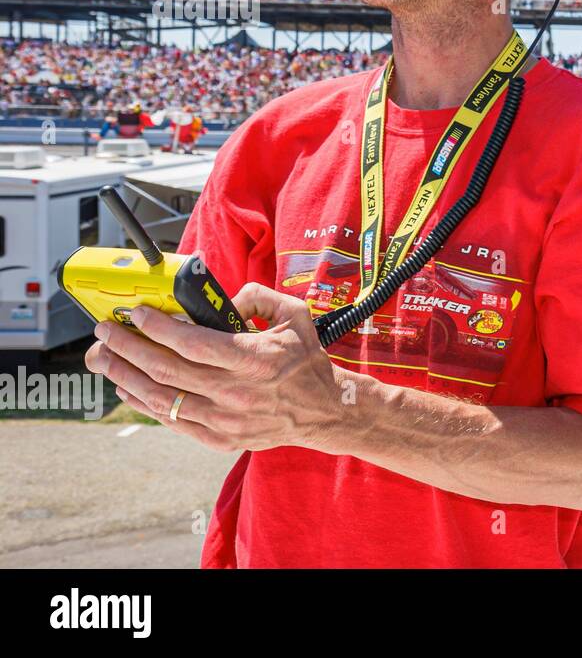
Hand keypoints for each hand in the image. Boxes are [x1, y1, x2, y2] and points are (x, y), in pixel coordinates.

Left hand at [84, 282, 343, 453]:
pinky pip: (172, 421)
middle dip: (129, 347)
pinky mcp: (220, 438)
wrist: (324, 411)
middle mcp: (237, 392)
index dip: (159, 328)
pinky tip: (127, 386)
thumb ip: (258, 296)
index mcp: (255, 359)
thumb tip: (221, 299)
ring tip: (104, 357)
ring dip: (126, 375)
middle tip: (107, 331)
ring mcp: (226, 420)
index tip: (138, 312)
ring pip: (162, 398)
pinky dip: (144, 403)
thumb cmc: (305, 361)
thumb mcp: (294, 316)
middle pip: (167, 370)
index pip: (193, 343)